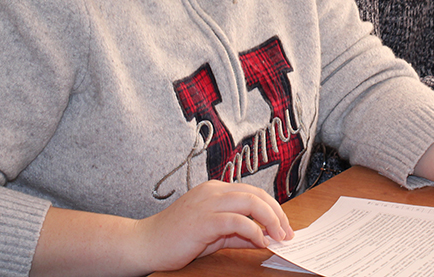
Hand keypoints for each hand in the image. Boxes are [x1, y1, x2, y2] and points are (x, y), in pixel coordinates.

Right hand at [133, 181, 292, 271]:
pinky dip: (254, 230)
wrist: (145, 244)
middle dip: (278, 213)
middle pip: (257, 194)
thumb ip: (239, 233)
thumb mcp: (214, 234)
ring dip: (271, 220)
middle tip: (288, 232)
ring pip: (251, 202)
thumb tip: (265, 238)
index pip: (253, 192)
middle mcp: (213, 191)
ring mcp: (208, 203)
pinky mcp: (204, 220)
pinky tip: (260, 241)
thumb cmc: (177, 239)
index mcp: (215, 190)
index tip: (284, 226)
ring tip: (279, 237)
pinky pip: (237, 221)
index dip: (273, 208)